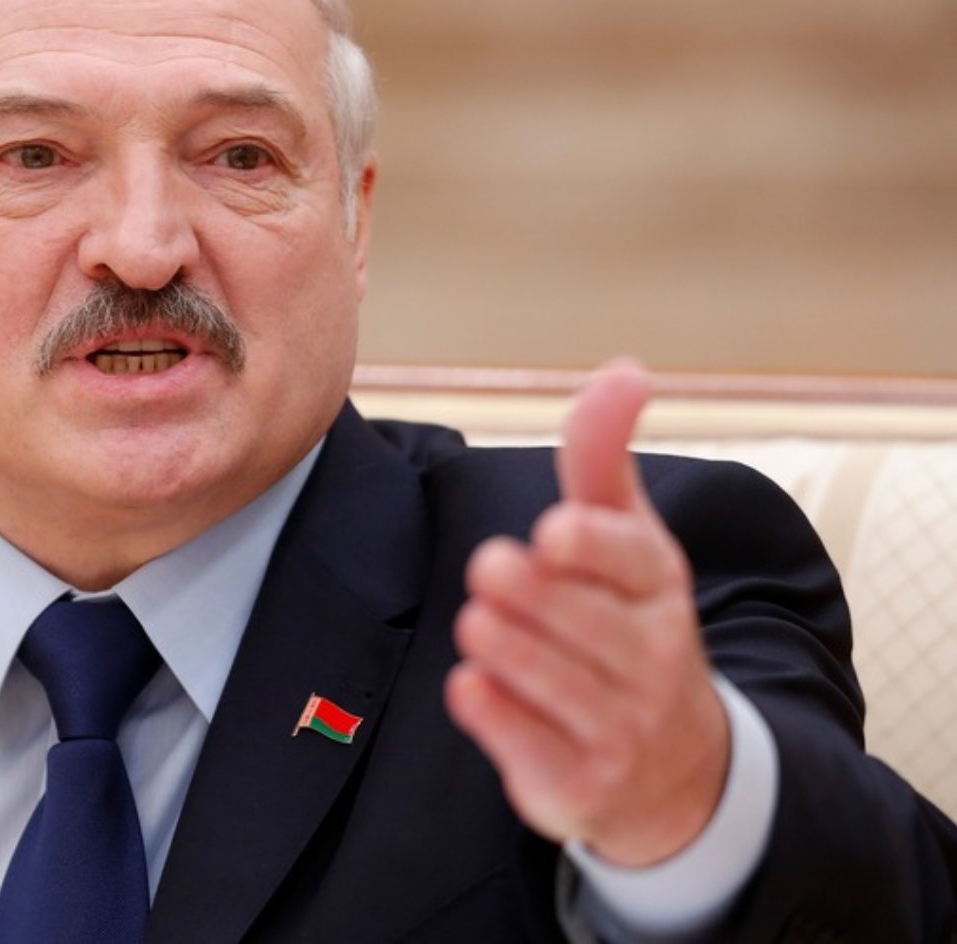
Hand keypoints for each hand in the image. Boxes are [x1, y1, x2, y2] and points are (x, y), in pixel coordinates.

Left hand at [443, 359, 729, 866]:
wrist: (679, 772)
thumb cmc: (632, 626)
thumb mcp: (628, 541)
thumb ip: (603, 458)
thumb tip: (625, 368)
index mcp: (659, 586)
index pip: (628, 558)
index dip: (587, 545)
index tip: (551, 533)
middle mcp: (651, 657)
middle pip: (571, 613)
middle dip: (521, 591)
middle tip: (492, 570)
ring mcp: (620, 726)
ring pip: (538, 672)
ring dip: (497, 640)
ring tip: (480, 621)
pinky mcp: (579, 782)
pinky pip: (518, 737)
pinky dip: (486, 707)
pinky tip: (472, 686)